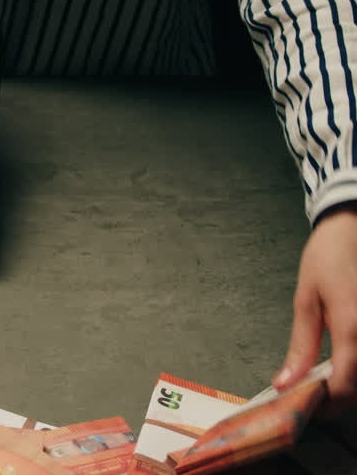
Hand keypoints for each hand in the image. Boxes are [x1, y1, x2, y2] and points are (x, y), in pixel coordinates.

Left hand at [276, 204, 356, 415]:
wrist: (352, 228)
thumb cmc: (328, 258)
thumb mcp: (305, 300)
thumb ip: (299, 347)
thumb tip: (285, 382)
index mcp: (352, 327)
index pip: (346, 384)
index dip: (327, 404)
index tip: (307, 408)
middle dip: (340, 397)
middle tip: (314, 394)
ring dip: (352, 381)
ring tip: (327, 378)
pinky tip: (345, 360)